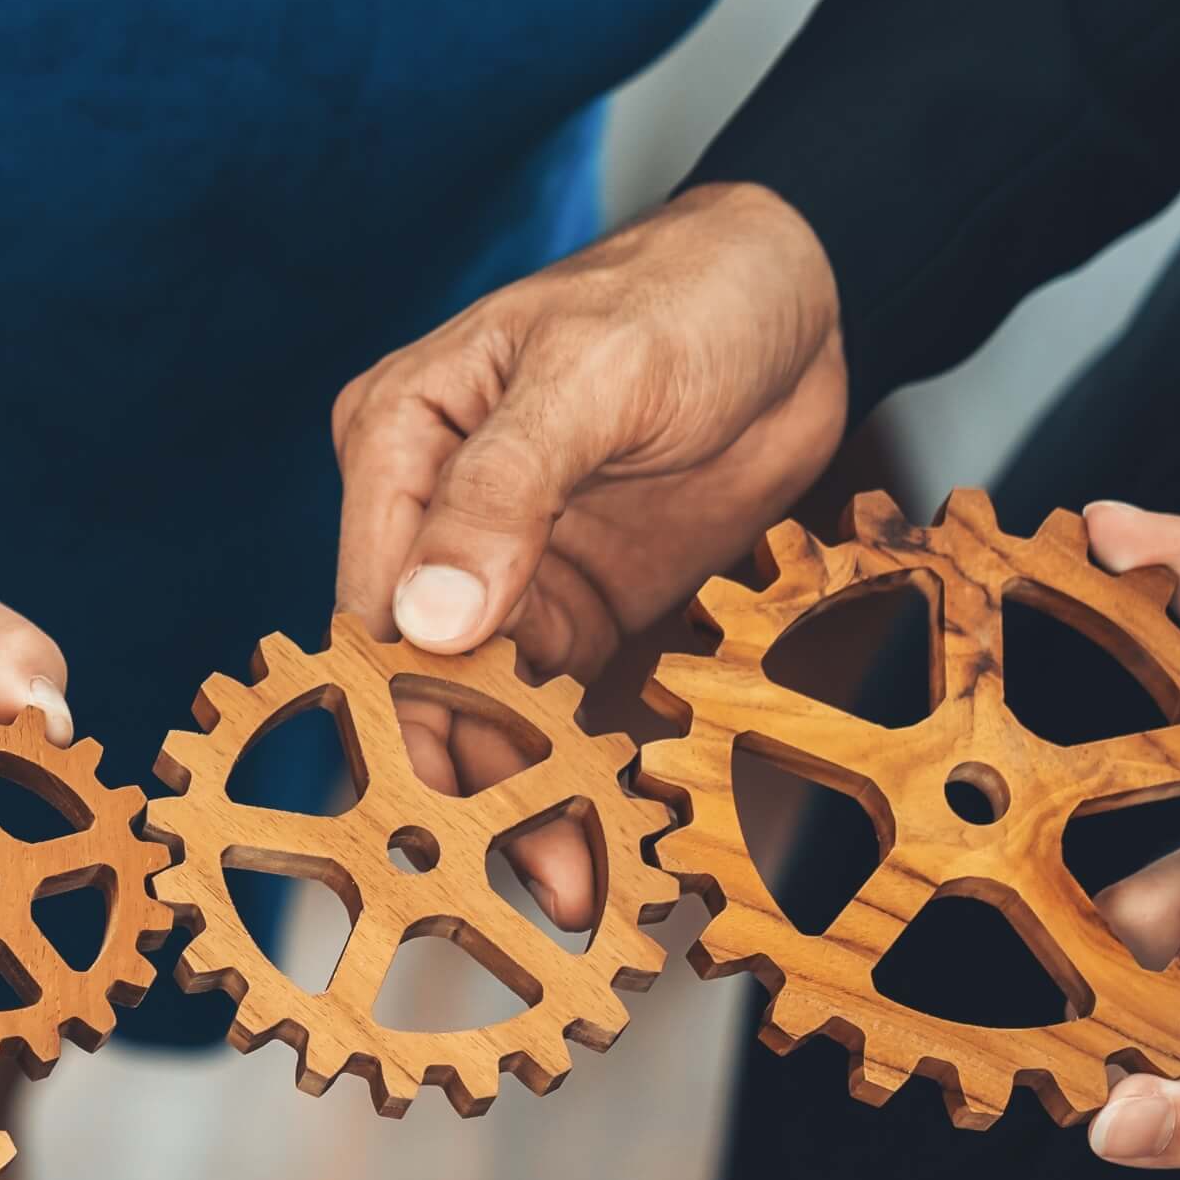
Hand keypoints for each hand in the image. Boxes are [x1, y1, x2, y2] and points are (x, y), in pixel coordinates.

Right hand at [329, 182, 847, 922]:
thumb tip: (426, 619)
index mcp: (397, 442)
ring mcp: (498, 569)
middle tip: (511, 880)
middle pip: (417, 676)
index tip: (433, 811)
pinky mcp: (568, 605)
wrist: (808, 294)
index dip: (398, 711)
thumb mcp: (594, 375)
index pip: (371, 605)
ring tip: (571, 888)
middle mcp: (427, 515)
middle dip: (459, 784)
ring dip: (516, 798)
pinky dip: (567, 773)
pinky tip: (596, 838)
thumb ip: (506, 491)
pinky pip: (550, 707)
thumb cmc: (688, 291)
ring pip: (480, 709)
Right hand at [1080, 507, 1179, 1179]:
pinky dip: (1093, 994)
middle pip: (1170, 757)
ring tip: (1157, 1019)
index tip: (1115, 527)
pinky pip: (1109, 954)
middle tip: (1004, 716)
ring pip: (1118, 877)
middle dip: (1094, 743)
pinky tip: (1112, 1047)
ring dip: (1108, 942)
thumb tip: (1118, 1118)